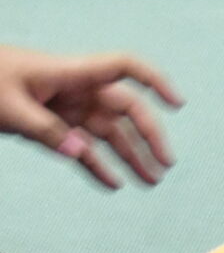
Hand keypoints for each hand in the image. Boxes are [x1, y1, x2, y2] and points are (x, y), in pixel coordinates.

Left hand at [0, 46, 181, 188]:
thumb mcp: (9, 107)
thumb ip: (45, 130)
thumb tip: (81, 153)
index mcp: (72, 74)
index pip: (125, 68)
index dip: (155, 82)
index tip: (177, 105)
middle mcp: (77, 90)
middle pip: (125, 109)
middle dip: (148, 136)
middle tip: (165, 164)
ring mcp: (65, 108)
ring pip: (107, 132)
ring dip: (129, 155)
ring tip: (150, 181)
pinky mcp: (51, 125)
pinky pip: (81, 147)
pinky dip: (96, 164)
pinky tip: (113, 183)